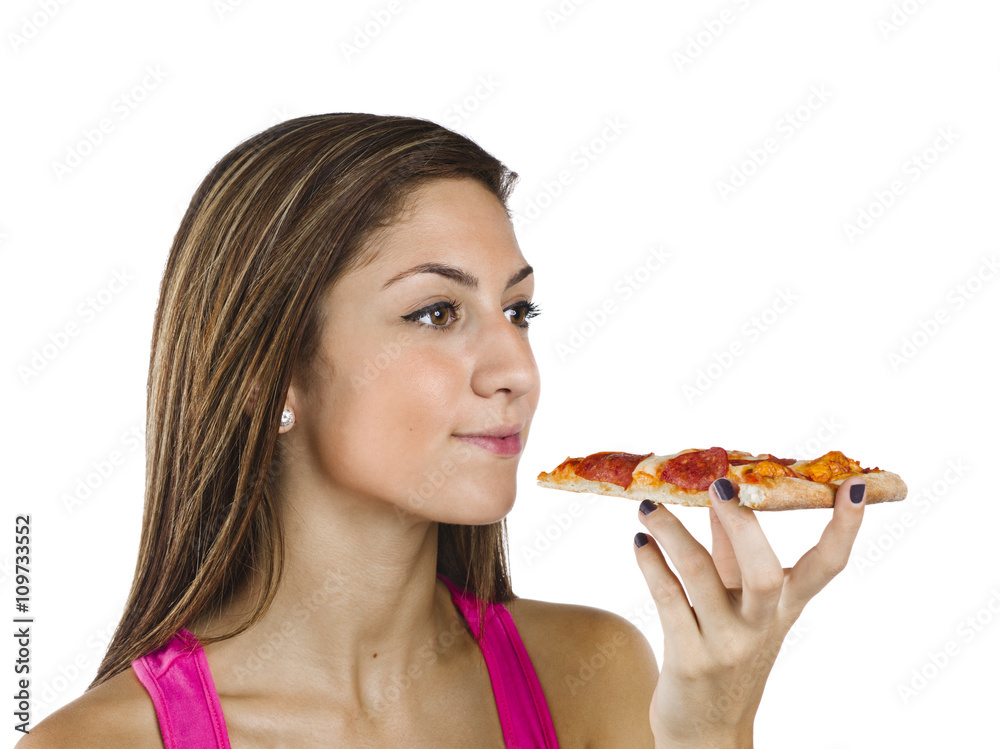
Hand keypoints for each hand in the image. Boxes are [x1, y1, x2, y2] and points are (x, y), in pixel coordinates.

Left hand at [633, 477, 866, 747]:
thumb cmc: (724, 651)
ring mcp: (726, 645)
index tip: (852, 487)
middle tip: (718, 484)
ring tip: (648, 505)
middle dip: (741, 522)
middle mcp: (761, 626)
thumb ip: (730, 550)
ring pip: (699, 574)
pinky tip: (640, 543)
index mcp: (783, 609)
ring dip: (670, 531)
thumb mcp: (738, 602)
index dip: (844, 528)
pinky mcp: (689, 659)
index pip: (826, 567)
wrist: (706, 731)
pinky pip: (667, 599)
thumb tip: (723, 493)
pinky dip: (650, 564)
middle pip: (763, 571)